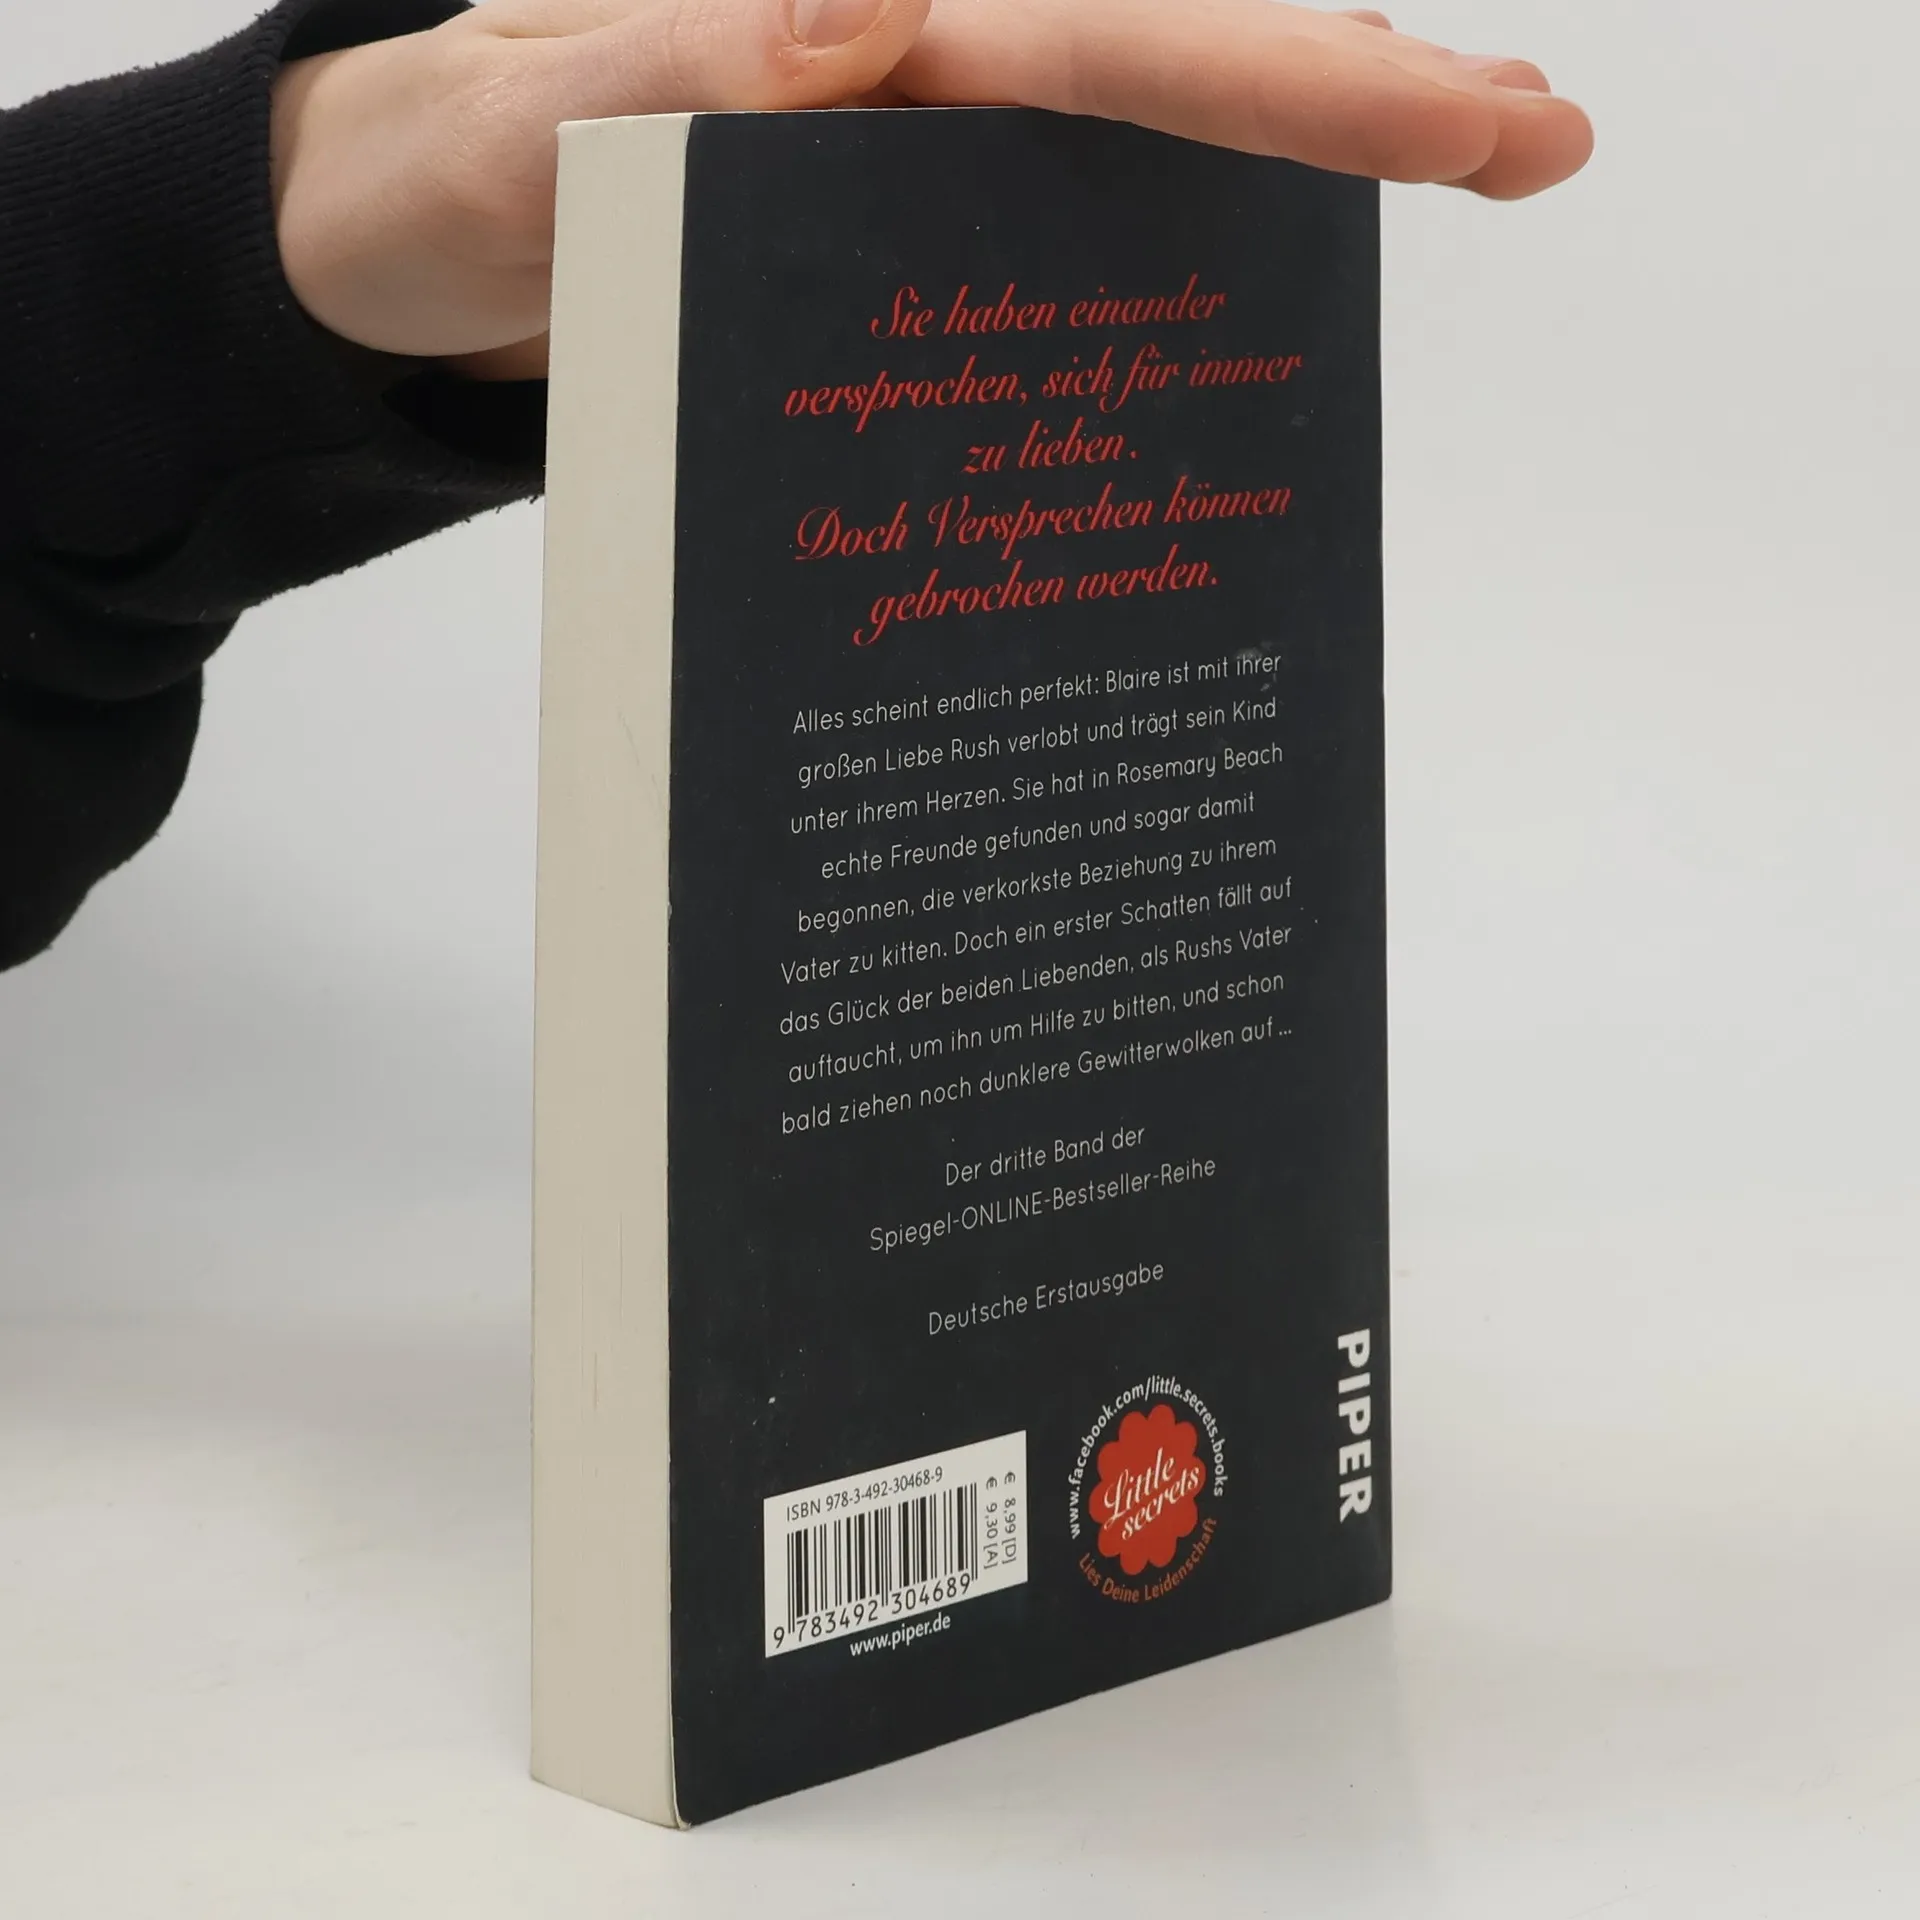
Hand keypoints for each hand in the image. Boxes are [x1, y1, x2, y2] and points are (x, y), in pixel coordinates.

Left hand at [271, 0, 1593, 380]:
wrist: (395, 245)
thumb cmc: (439, 193)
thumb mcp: (516, 141)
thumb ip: (666, 79)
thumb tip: (879, 16)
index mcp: (842, 37)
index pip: (1110, 43)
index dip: (1299, 78)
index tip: (1473, 112)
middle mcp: (898, 68)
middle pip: (1163, 62)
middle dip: (1352, 96)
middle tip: (1535, 141)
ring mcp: (901, 148)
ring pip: (1128, 130)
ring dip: (1285, 152)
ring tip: (1446, 167)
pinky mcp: (879, 223)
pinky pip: (1043, 219)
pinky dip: (1155, 238)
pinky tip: (1237, 268)